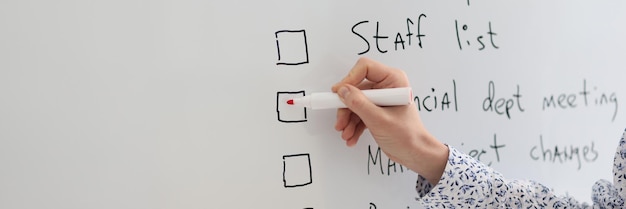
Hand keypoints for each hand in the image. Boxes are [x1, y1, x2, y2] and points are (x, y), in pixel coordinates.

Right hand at [332, 57, 447, 184]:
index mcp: (394, 80)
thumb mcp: (379, 119)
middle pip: (356, 88)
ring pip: (355, 102)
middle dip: (346, 107)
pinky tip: (352, 137)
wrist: (415, 154)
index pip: (365, 68)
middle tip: (340, 121)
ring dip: (348, 120)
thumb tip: (343, 91)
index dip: (349, 79)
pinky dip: (353, 125)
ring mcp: (381, 99)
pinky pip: (359, 113)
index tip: (338, 93)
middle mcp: (387, 87)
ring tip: (346, 134)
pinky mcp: (377, 111)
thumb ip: (359, 104)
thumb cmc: (408, 136)